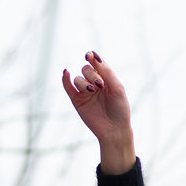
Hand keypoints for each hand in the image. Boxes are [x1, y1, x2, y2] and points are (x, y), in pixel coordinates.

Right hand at [61, 51, 135, 173]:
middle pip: (86, 69)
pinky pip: (68, 87)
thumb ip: (106, 71)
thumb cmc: (119, 109)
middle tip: (100, 85)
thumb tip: (93, 56)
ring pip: (78, 79)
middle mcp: (94, 84)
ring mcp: (85, 92)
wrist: (114, 130)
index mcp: (105, 79)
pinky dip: (65, 79)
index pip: (96, 63)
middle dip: (91, 74)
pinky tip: (66, 73)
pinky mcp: (77, 101)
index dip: (91, 57)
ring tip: (92, 90)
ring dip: (84, 81)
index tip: (89, 56)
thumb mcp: (117, 87)